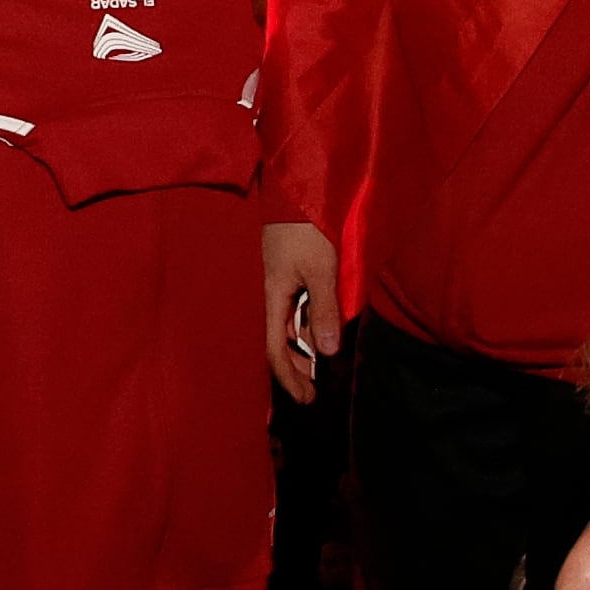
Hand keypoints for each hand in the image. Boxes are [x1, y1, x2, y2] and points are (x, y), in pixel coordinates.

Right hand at [261, 222, 341, 405]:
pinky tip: (309, 332)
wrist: (291, 192)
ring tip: (314, 366)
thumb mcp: (321, 269)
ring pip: (277, 329)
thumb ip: (324, 310)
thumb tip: (327, 353)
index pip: (273, 350)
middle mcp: (262, 297)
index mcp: (268, 298)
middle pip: (271, 345)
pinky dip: (295, 330)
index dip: (289, 377)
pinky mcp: (274, 277)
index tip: (307, 398)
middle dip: (291, 370)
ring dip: (295, 350)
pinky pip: (282, 314)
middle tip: (311, 390)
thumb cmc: (305, 228)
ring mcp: (267, 287)